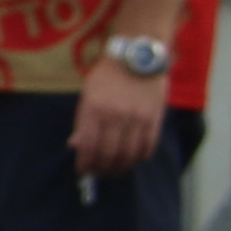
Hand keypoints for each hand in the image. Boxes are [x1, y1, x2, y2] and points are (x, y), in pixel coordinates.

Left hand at [68, 60, 166, 178]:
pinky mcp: (154, 119)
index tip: (83, 170)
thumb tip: (76, 146)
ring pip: (128, 155)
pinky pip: (148, 147)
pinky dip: (140, 158)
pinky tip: (134, 159)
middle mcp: (114, 116)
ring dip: (121, 168)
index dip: (85, 164)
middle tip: (100, 173)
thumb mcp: (87, 95)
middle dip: (102, 169)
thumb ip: (82, 122)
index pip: (88, 146)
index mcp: (93, 109)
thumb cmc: (107, 76)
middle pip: (108, 155)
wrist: (137, 57)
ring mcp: (136, 118)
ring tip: (116, 170)